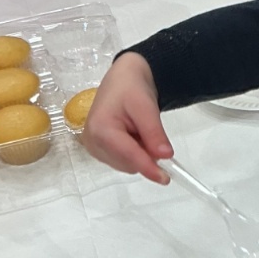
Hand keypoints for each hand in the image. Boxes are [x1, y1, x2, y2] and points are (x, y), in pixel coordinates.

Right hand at [82, 52, 172, 182]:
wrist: (123, 79)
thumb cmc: (131, 87)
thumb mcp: (146, 106)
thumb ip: (154, 132)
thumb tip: (165, 156)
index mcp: (100, 129)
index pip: (128, 155)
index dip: (148, 167)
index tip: (165, 179)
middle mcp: (93, 143)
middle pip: (129, 163)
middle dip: (145, 154)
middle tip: (149, 129)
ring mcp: (94, 148)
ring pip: (128, 165)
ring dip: (140, 153)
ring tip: (138, 129)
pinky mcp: (99, 151)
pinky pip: (124, 161)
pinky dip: (135, 152)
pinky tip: (133, 135)